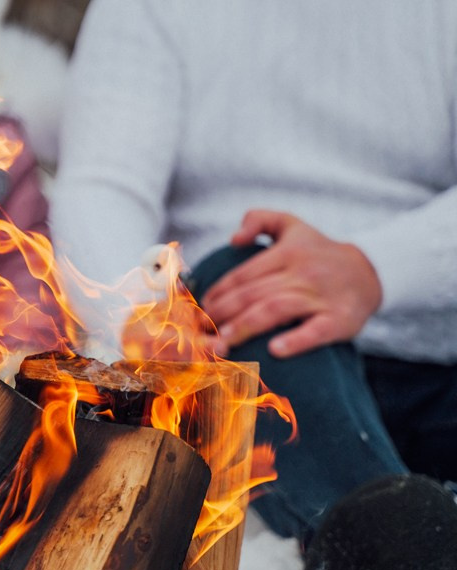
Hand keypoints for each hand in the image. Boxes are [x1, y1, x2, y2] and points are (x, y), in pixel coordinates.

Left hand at [201, 210, 381, 357]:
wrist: (369, 272)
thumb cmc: (319, 252)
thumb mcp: (292, 225)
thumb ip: (259, 219)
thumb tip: (233, 238)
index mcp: (287, 253)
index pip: (244, 275)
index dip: (218, 293)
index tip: (200, 309)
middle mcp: (302, 273)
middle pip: (254, 294)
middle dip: (222, 314)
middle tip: (200, 333)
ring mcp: (321, 297)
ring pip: (275, 310)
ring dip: (245, 328)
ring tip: (222, 344)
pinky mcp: (340, 319)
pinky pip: (316, 331)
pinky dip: (295, 340)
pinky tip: (274, 351)